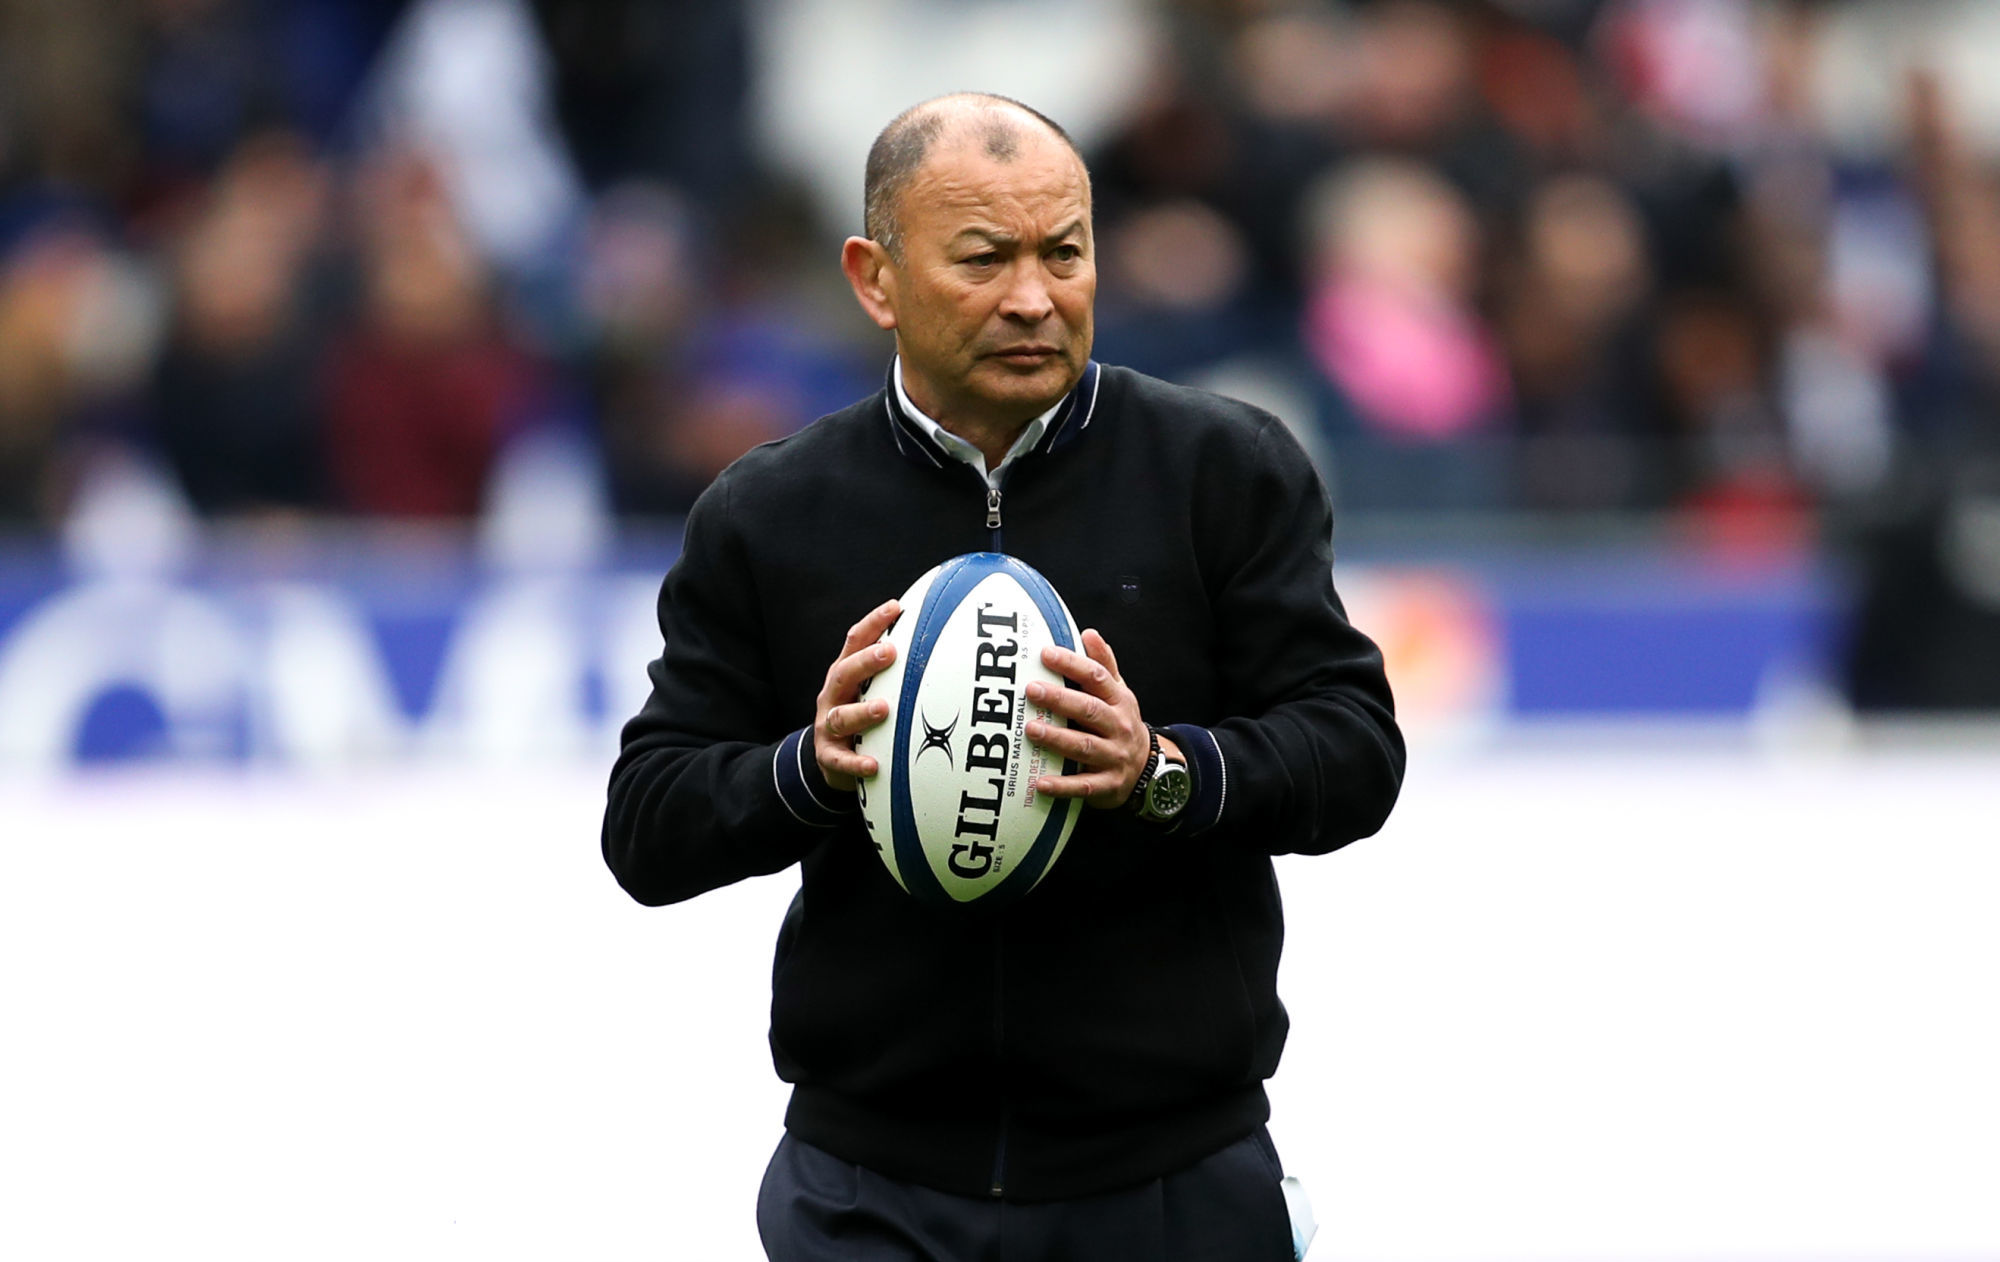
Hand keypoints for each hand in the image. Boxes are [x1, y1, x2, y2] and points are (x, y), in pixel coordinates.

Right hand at [813, 599, 899, 791]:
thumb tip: (942, 645)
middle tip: (888, 652)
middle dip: (865, 661)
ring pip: (840, 716)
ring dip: (861, 711)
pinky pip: (840, 760)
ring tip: (883, 709)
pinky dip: (855, 763)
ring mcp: (828, 726)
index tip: (895, 607)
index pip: (855, 642)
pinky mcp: (828, 756)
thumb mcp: (872, 690)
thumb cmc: (863, 717)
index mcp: (845, 675)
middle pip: (844, 673)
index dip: (872, 623)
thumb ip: (896, 671)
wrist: (831, 759)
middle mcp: (833, 696)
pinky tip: (873, 765)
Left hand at [1023, 628, 1150, 808]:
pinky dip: (1063, 786)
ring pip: (1085, 746)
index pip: (1097, 677)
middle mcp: (1119, 726)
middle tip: (1032, 690)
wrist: (1148, 769)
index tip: (1045, 653)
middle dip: (1061, 700)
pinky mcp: (1108, 785)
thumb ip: (1104, 665)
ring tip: (1031, 730)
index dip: (1072, 663)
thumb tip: (1088, 632)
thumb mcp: (1119, 694)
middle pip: (1089, 710)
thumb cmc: (1121, 724)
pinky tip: (1040, 783)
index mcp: (1119, 700)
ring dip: (1057, 738)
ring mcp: (1115, 756)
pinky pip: (1085, 786)